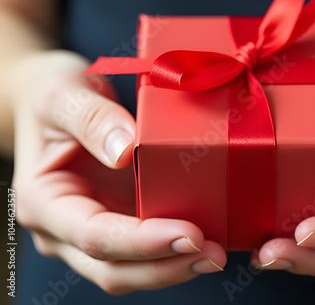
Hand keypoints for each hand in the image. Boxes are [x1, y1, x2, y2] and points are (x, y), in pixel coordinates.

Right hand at [12, 50, 225, 294]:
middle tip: (214, 255)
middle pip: (114, 270)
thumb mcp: (63, 95)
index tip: (189, 234)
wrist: (62, 107)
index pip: (94, 236)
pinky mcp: (121, 222)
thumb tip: (127, 149)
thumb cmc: (57, 100)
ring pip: (133, 270)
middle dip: (166, 267)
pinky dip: (177, 252)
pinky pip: (147, 251)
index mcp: (44, 202)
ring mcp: (94, 231)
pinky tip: (208, 240)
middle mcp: (65, 229)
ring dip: (176, 267)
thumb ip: (91, 118)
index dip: (143, 242)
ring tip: (217, 254)